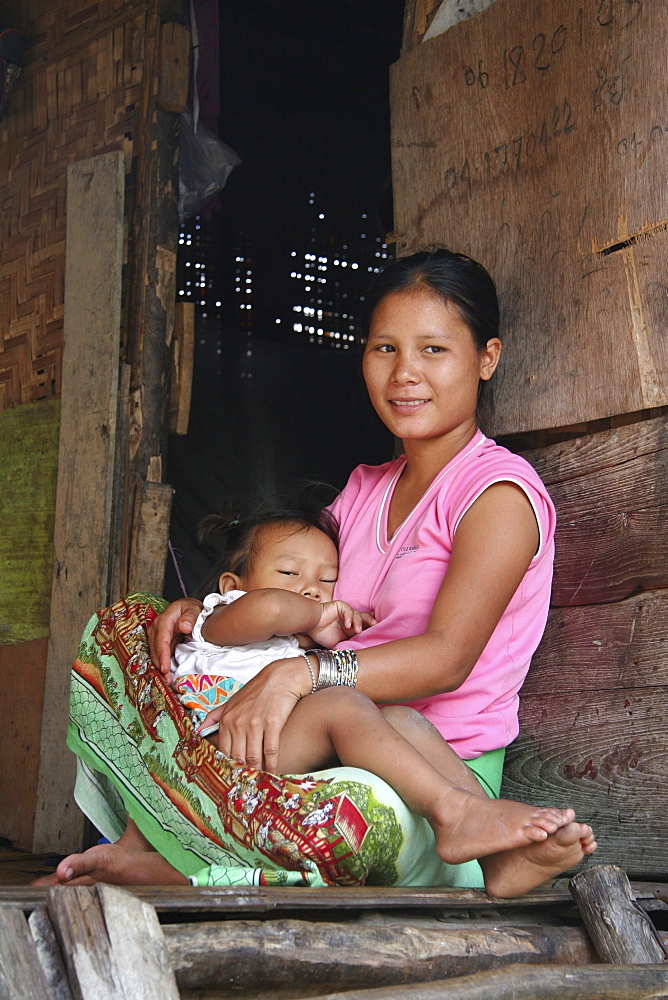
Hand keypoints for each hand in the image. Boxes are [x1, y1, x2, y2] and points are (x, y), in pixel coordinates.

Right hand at [148, 597, 202, 683]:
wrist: (189, 608)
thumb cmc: (191, 608)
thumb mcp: (193, 608)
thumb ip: (190, 617)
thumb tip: (184, 627)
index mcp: (164, 620)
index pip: (161, 640)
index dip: (162, 655)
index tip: (164, 668)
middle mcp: (156, 628)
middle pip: (155, 650)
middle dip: (160, 666)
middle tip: (168, 680)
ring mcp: (157, 636)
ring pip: (155, 654)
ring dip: (160, 667)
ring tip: (168, 681)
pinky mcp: (161, 642)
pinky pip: (160, 655)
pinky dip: (163, 664)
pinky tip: (168, 674)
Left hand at [199, 656, 308, 771]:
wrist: (281, 677)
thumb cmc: (257, 690)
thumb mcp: (232, 701)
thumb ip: (214, 717)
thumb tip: (198, 730)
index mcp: (226, 720)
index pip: (223, 751)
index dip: (228, 767)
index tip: (232, 778)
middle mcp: (238, 723)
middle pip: (237, 757)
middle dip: (241, 773)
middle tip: (245, 785)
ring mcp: (256, 724)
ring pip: (253, 757)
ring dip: (256, 772)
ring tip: (258, 782)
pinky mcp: (272, 724)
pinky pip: (270, 751)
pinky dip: (272, 765)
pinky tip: (273, 772)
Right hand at [308, 601, 376, 648]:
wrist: (311, 626)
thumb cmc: (323, 635)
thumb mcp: (338, 644)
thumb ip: (347, 646)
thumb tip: (358, 655)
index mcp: (352, 629)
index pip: (365, 628)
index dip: (371, 630)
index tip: (378, 634)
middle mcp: (351, 620)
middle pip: (364, 619)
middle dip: (370, 622)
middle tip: (375, 626)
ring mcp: (346, 612)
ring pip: (357, 614)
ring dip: (359, 622)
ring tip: (358, 631)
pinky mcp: (341, 606)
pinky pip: (348, 610)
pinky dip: (349, 617)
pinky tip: (347, 625)